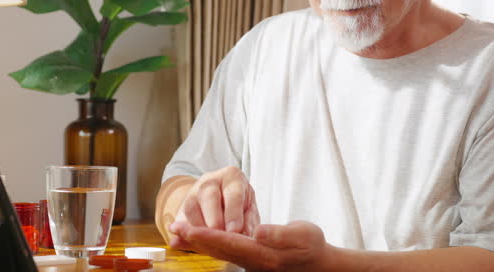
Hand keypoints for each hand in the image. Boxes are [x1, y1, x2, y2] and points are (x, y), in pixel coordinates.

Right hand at [169, 166, 258, 240]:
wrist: (220, 198)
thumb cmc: (239, 203)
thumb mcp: (250, 208)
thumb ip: (249, 221)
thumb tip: (246, 235)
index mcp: (231, 177)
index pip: (233, 193)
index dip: (233, 213)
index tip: (234, 231)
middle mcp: (210, 181)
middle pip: (208, 195)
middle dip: (213, 219)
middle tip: (220, 237)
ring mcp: (192, 193)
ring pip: (190, 207)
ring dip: (199, 228)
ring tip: (209, 244)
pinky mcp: (180, 208)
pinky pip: (179, 221)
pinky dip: (183, 234)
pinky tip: (187, 243)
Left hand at [169, 220, 332, 271]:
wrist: (319, 265)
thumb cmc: (312, 248)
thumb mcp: (303, 236)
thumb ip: (280, 235)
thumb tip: (258, 231)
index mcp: (263, 254)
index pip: (230, 243)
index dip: (207, 235)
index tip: (188, 228)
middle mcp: (252, 261)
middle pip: (218, 249)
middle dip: (195, 239)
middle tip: (174, 228)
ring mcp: (250, 262)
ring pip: (219, 252)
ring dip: (198, 242)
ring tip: (179, 232)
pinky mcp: (250, 260)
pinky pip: (224, 252)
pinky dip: (209, 244)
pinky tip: (198, 238)